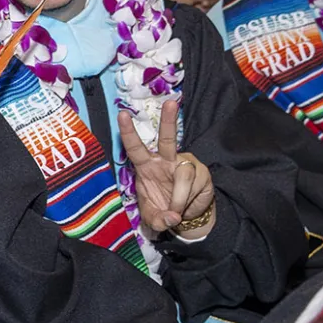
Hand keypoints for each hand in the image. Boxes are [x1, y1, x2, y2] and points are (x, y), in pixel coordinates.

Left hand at [119, 100, 216, 239]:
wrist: (187, 216)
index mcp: (146, 167)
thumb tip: (171, 217)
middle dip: (169, 120)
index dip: (128, 132)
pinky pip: (194, 185)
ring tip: (176, 212)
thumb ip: (158, 220)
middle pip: (168, 138)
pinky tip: (188, 204)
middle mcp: (165, 161)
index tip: (122, 114)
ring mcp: (184, 165)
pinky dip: (187, 200)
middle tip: (171, 102)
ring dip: (178, 198)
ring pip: (183, 175)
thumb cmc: (163, 210)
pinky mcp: (201, 172)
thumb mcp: (154, 219)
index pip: (135, 147)